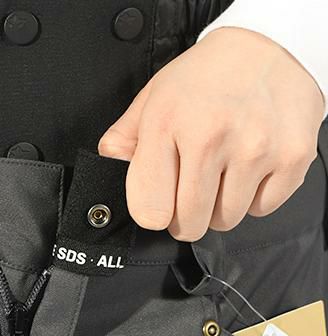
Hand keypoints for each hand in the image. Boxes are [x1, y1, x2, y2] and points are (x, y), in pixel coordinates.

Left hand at [98, 27, 325, 241]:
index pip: (150, 211)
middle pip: (190, 224)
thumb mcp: (153, 98)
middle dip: (186, 217)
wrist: (268, 45)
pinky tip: (248, 169)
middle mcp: (211, 137)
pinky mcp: (291, 156)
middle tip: (190, 192)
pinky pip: (261, 208)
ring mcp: (255, 148)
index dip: (154, 213)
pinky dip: (253, 197)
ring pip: (226, 219)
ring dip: (219, 207)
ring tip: (221, 173)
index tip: (160, 203)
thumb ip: (125, 138)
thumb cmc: (205, 77)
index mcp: (167, 124)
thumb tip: (110, 164)